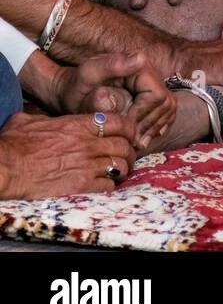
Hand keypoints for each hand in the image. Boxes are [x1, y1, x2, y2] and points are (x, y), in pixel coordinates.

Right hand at [0, 112, 134, 198]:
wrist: (5, 168)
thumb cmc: (13, 145)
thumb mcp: (30, 121)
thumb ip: (47, 118)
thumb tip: (46, 118)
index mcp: (78, 125)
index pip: (119, 122)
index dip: (129, 129)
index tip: (129, 135)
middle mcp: (87, 143)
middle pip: (124, 145)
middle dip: (129, 150)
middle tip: (126, 155)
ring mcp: (85, 165)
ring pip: (120, 165)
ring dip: (122, 169)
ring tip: (119, 171)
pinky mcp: (80, 185)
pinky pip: (108, 185)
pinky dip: (110, 185)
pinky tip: (105, 185)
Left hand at [51, 52, 176, 148]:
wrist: (73, 89)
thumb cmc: (77, 84)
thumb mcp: (89, 73)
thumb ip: (111, 66)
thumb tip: (139, 60)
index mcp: (141, 66)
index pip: (157, 97)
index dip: (143, 116)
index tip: (124, 128)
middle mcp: (151, 74)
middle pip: (166, 104)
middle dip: (149, 125)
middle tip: (132, 141)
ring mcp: (153, 84)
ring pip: (168, 109)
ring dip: (154, 128)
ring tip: (137, 142)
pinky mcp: (152, 95)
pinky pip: (166, 112)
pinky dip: (157, 126)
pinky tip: (144, 136)